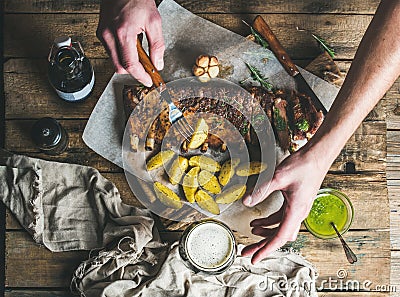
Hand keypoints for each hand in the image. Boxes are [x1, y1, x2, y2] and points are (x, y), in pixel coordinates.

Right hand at [97, 0, 164, 85]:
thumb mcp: (154, 21)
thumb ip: (157, 45)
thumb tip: (158, 64)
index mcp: (123, 33)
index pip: (129, 65)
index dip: (140, 76)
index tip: (148, 81)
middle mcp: (109, 35)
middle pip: (119, 67)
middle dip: (134, 72)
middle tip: (147, 70)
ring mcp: (103, 34)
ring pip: (114, 61)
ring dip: (128, 62)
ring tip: (141, 54)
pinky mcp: (101, 32)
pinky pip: (111, 51)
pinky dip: (122, 54)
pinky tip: (131, 46)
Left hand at [241, 147, 329, 263]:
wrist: (317, 156)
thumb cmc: (302, 166)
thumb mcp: (278, 178)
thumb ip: (261, 190)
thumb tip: (246, 202)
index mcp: (295, 211)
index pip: (278, 238)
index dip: (265, 250)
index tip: (254, 258)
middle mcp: (298, 214)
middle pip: (278, 237)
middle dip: (261, 245)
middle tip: (246, 251)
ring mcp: (297, 209)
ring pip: (279, 229)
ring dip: (265, 234)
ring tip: (250, 234)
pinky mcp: (295, 204)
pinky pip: (281, 219)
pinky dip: (269, 223)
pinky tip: (258, 223)